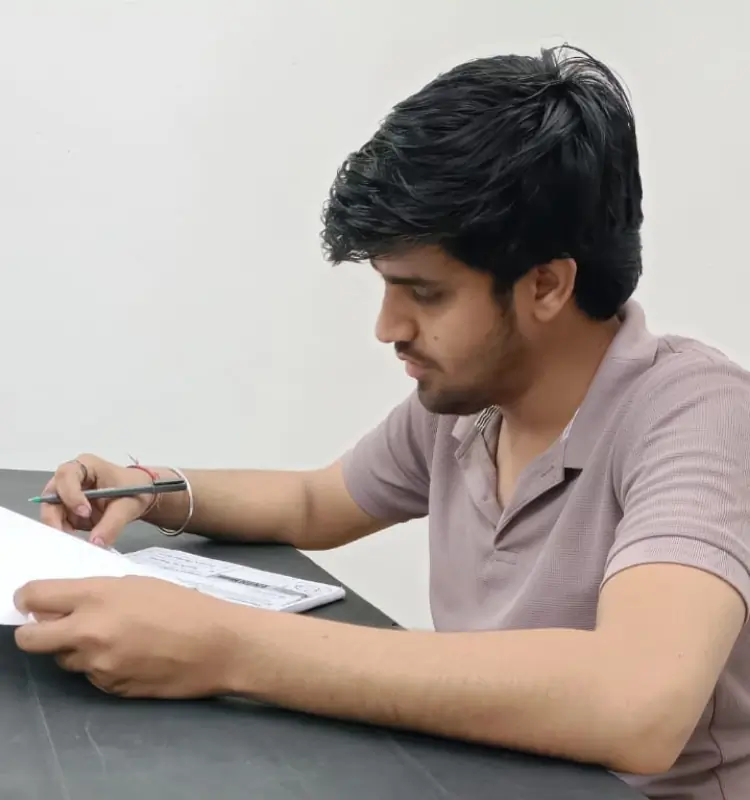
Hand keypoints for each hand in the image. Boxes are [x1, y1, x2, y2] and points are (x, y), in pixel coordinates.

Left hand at [13, 576, 241, 697]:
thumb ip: (96, 594)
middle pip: (29, 638)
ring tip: (113, 638)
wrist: (218, 645)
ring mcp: (97, 664)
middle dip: (34, 632)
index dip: (27, 599)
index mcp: (97, 595)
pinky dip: (101, 666)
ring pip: (63, 658)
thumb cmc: (183, 605)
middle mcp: (89, 631)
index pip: (34, 597)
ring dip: (76, 649)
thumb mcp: (138, 584)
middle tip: (51, 626)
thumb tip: (64, 606)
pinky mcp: (109, 688)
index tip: (31, 602)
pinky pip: (91, 675)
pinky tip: (132, 655)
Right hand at [40, 454, 155, 546]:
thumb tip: (96, 543)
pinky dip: (66, 534)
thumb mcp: (127, 505)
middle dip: (55, 517)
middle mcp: (71, 478)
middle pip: (51, 495)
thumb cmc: (134, 490)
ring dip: (60, 528)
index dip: (71, 494)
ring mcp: (67, 495)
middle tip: (66, 537)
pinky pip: (60, 523)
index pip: (67, 475)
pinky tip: (75, 544)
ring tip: (73, 544)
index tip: (85, 512)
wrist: (139, 496)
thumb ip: (112, 523)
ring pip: (52, 512)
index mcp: (86, 465)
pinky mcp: (68, 511)